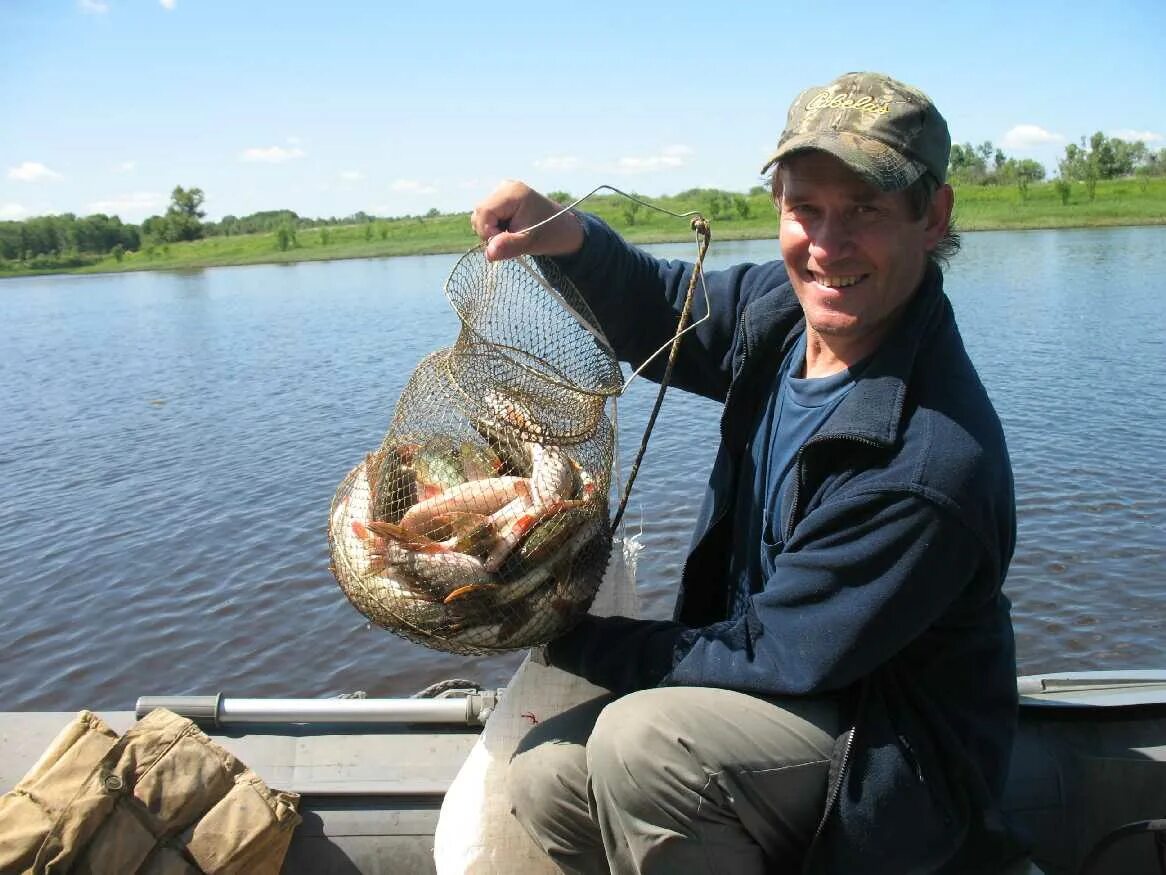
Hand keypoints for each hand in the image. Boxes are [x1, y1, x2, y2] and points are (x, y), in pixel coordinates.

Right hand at [470, 180, 584, 261]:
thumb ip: (508, 246)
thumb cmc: (549, 234)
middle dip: (489, 231)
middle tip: (510, 239)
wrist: (563, 228)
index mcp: (513, 193)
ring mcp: (502, 191)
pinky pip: (486, 215)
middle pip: (480, 212)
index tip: (503, 242)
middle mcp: (505, 187)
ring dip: (491, 230)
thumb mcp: (529, 242)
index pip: (484, 211)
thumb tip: (488, 254)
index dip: (487, 231)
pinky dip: (494, 227)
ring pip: (480, 215)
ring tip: (511, 234)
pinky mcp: (501, 198)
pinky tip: (509, 229)